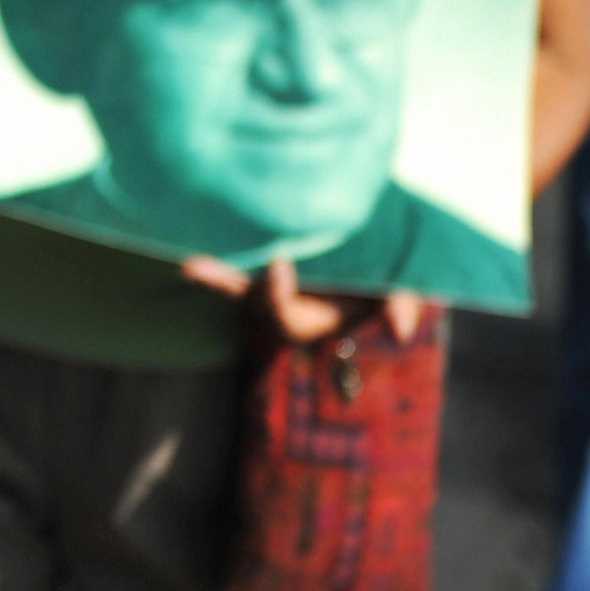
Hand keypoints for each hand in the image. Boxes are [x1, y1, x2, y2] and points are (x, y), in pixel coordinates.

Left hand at [177, 253, 427, 348]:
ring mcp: (273, 294)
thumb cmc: (385, 285)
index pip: (285, 315)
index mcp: (312, 322)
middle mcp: (287, 311)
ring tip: (191, 265)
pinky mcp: (266, 276)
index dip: (278, 292)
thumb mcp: (399, 293)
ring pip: (242, 290)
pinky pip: (236, 278)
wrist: (374, 267)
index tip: (280, 262)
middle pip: (260, 304)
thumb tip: (400, 328)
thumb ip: (400, 306)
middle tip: (232, 264)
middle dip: (247, 287)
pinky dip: (215, 273)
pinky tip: (188, 265)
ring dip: (218, 277)